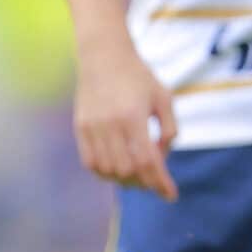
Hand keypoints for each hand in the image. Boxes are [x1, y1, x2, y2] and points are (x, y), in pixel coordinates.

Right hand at [72, 38, 178, 201]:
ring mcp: (92, 127)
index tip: (171, 195)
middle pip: (127, 170)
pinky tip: (117, 169)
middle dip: (145, 181)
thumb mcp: (164, 97)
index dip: (160, 182)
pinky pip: (90, 163)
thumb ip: (170, 127)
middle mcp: (110, 124)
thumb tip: (162, 156)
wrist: (104, 56)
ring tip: (139, 175)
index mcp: (134, 116)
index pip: (147, 160)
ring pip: (108, 170)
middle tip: (156, 180)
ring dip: (125, 179)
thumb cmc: (139, 77)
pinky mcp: (80, 128)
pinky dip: (105, 173)